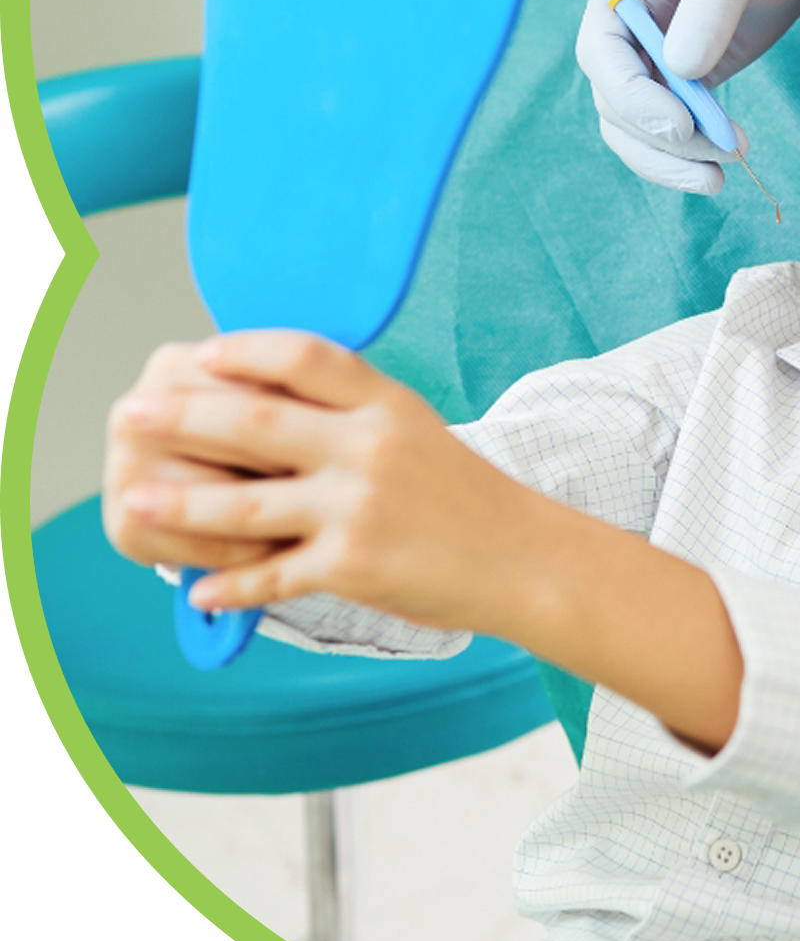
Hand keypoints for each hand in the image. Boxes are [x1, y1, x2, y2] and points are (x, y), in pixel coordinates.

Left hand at [105, 332, 536, 629]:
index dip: (245, 351)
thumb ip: (352, 412)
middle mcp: (371, 447)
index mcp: (387, 404)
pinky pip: (273, 576)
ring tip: (135, 499)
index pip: (305, 356)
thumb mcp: (417, 430)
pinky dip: (229, 586)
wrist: (526, 557)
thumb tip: (267, 397)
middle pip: (257, 421)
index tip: (198, 355)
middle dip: (184, 416)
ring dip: (181, 504)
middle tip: (132, 413)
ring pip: (247, 503)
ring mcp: (360, 507)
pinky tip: (197, 589)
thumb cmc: (466, 496)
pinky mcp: (355, 565)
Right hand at [576, 0, 799, 192]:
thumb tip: (681, 68)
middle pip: (615, 100)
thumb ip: (713, 2)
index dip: (631, 96)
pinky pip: (668, 130)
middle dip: (660, 137)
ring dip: (671, 160)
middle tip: (720, 153)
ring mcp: (651, 56)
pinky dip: (688, 155)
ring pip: (635, 128)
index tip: (680, 125)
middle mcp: (625, 25)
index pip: (600, 52)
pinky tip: (723, 165)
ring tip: (721, 177)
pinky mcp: (682, 80)